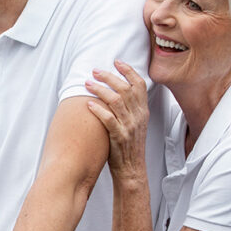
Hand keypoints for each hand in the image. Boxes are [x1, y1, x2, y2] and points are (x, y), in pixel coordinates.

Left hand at [85, 60, 148, 179]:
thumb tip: (116, 88)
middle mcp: (138, 117)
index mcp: (143, 111)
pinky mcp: (119, 137)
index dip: (129, 71)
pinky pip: (109, 120)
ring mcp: (129, 127)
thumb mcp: (135, 123)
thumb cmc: (129, 145)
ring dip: (100, 90)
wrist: (132, 169)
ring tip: (87, 84)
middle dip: (109, 77)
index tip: (117, 62)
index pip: (140, 85)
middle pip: (126, 89)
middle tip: (95, 71)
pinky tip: (88, 104)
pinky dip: (98, 110)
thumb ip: (129, 107)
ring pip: (116, 101)